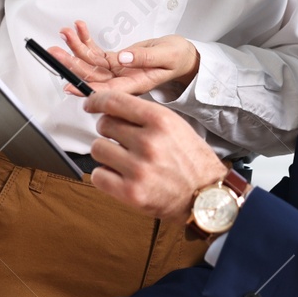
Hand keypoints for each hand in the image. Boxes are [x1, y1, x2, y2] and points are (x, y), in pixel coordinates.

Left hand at [45, 21, 199, 96]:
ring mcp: (118, 71)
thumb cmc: (178, 58)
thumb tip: (122, 58)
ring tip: (65, 33)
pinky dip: (86, 40)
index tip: (69, 85)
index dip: (87, 89)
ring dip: (76, 48)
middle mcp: (122, 80)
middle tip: (56, 53)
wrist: (182, 56)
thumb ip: (145, 58)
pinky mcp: (116, 61)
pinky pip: (96, 52)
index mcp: (135, 84)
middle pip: (92, 75)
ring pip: (91, 63)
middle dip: (72, 64)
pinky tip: (79, 29)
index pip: (107, 91)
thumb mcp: (167, 56)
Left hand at [83, 90, 226, 218]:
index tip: (91, 104)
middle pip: (103, 125)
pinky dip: (105, 176)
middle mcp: (149, 142)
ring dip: (107, 154)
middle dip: (109, 131)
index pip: (114, 101)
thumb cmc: (192, 161)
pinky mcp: (131, 192)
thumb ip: (144, 116)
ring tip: (124, 160)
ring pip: (97, 149)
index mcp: (161, 121)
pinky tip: (121, 176)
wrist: (206, 195)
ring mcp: (139, 168)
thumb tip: (110, 109)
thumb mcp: (175, 126)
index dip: (96, 101)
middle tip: (122, 141)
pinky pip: (98, 175)